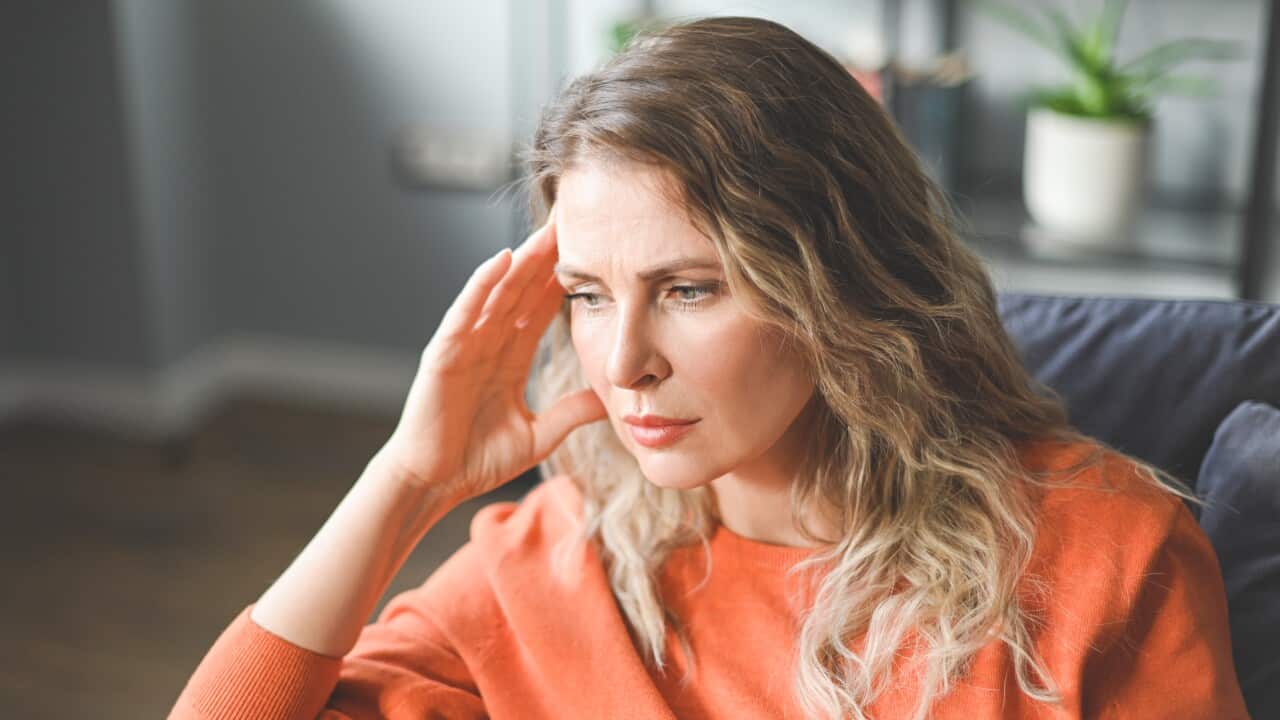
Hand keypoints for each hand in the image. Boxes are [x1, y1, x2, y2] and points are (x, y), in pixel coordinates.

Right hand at [375, 204, 605, 504]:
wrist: (435, 483)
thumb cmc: (476, 460)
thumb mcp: (538, 435)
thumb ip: (570, 413)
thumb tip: (607, 401)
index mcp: (509, 357)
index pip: (542, 309)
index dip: (565, 281)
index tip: (593, 253)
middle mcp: (488, 343)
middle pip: (523, 290)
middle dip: (548, 258)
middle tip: (574, 222)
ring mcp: (465, 344)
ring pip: (499, 292)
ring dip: (522, 261)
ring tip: (547, 230)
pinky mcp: (444, 353)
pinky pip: (466, 311)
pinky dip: (481, 284)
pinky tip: (500, 259)